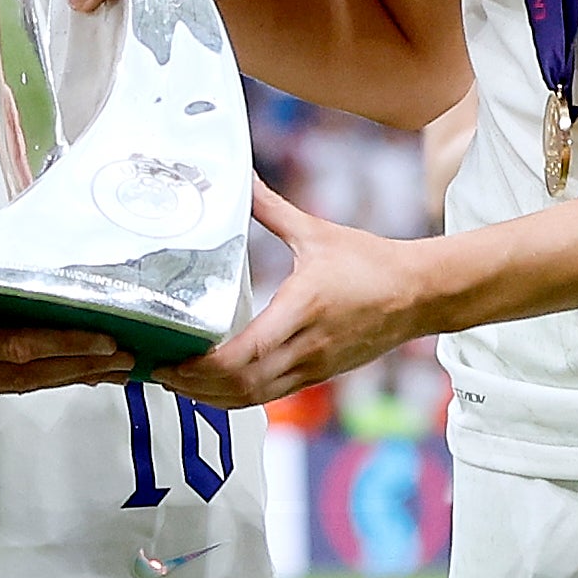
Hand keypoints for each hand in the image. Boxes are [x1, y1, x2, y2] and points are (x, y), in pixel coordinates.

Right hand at [0, 317, 139, 399]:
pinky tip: (75, 372)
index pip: (10, 344)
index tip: (100, 335)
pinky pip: (6, 385)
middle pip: (23, 371)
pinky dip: (45, 378)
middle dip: (77, 363)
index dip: (59, 342)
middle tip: (124, 354)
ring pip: (19, 384)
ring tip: (113, 366)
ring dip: (68, 375)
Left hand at [157, 181, 429, 409]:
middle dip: (194, 386)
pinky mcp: (320, 376)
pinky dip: (237, 398)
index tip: (171, 358)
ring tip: (177, 382)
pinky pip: (270, 397)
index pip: (245, 354)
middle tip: (158, 371)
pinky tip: (214, 387)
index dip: (203, 366)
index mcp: (302, 309)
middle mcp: (306, 347)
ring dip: (211, 398)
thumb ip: (272, 208)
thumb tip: (241, 178)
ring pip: (254, 399)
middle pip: (241, 386)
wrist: (419, 293)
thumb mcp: (316, 232)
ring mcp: (314, 367)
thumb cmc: (371, 262)